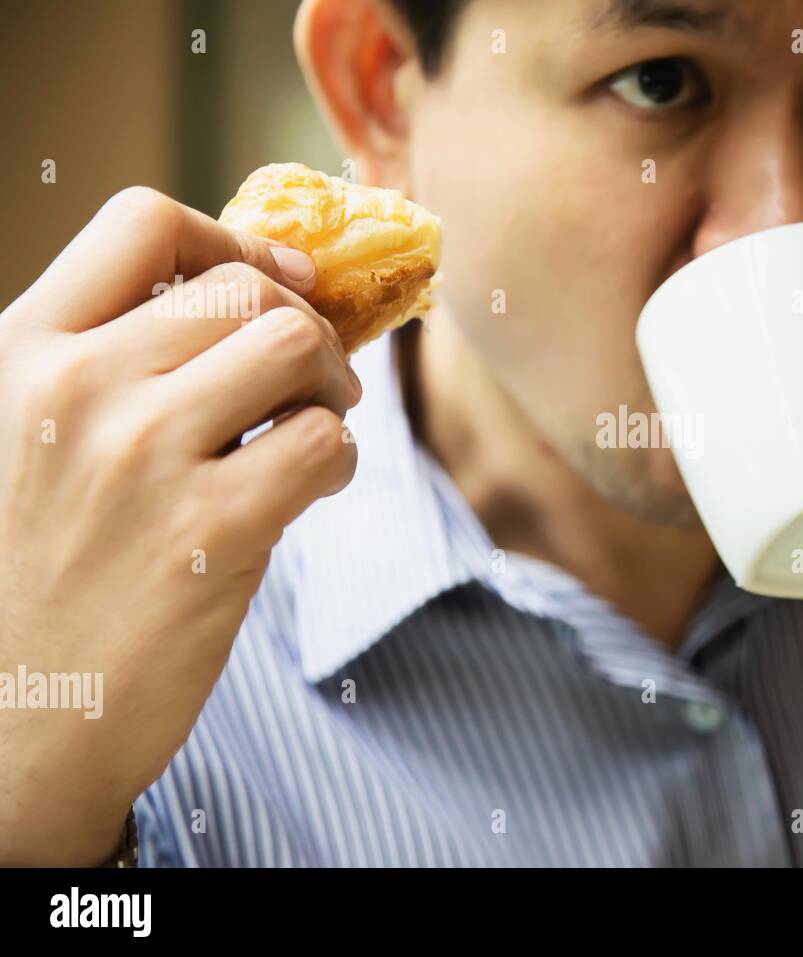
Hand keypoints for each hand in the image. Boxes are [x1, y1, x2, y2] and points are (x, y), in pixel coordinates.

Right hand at [0, 188, 360, 863]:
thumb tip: (250, 289)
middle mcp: (76, 388)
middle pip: (243, 287)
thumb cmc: (32, 574)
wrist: (11, 721)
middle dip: (304, 325)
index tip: (277, 277)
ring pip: (293, 346)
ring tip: (314, 427)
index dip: (235, 237)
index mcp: (24, 351)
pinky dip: (338, 459)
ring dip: (331, 384)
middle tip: (312, 381)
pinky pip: (322, 442)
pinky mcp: (210, 533)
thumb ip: (110, 362)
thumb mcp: (29, 437)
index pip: (142, 222)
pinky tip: (310, 489)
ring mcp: (142, 458)